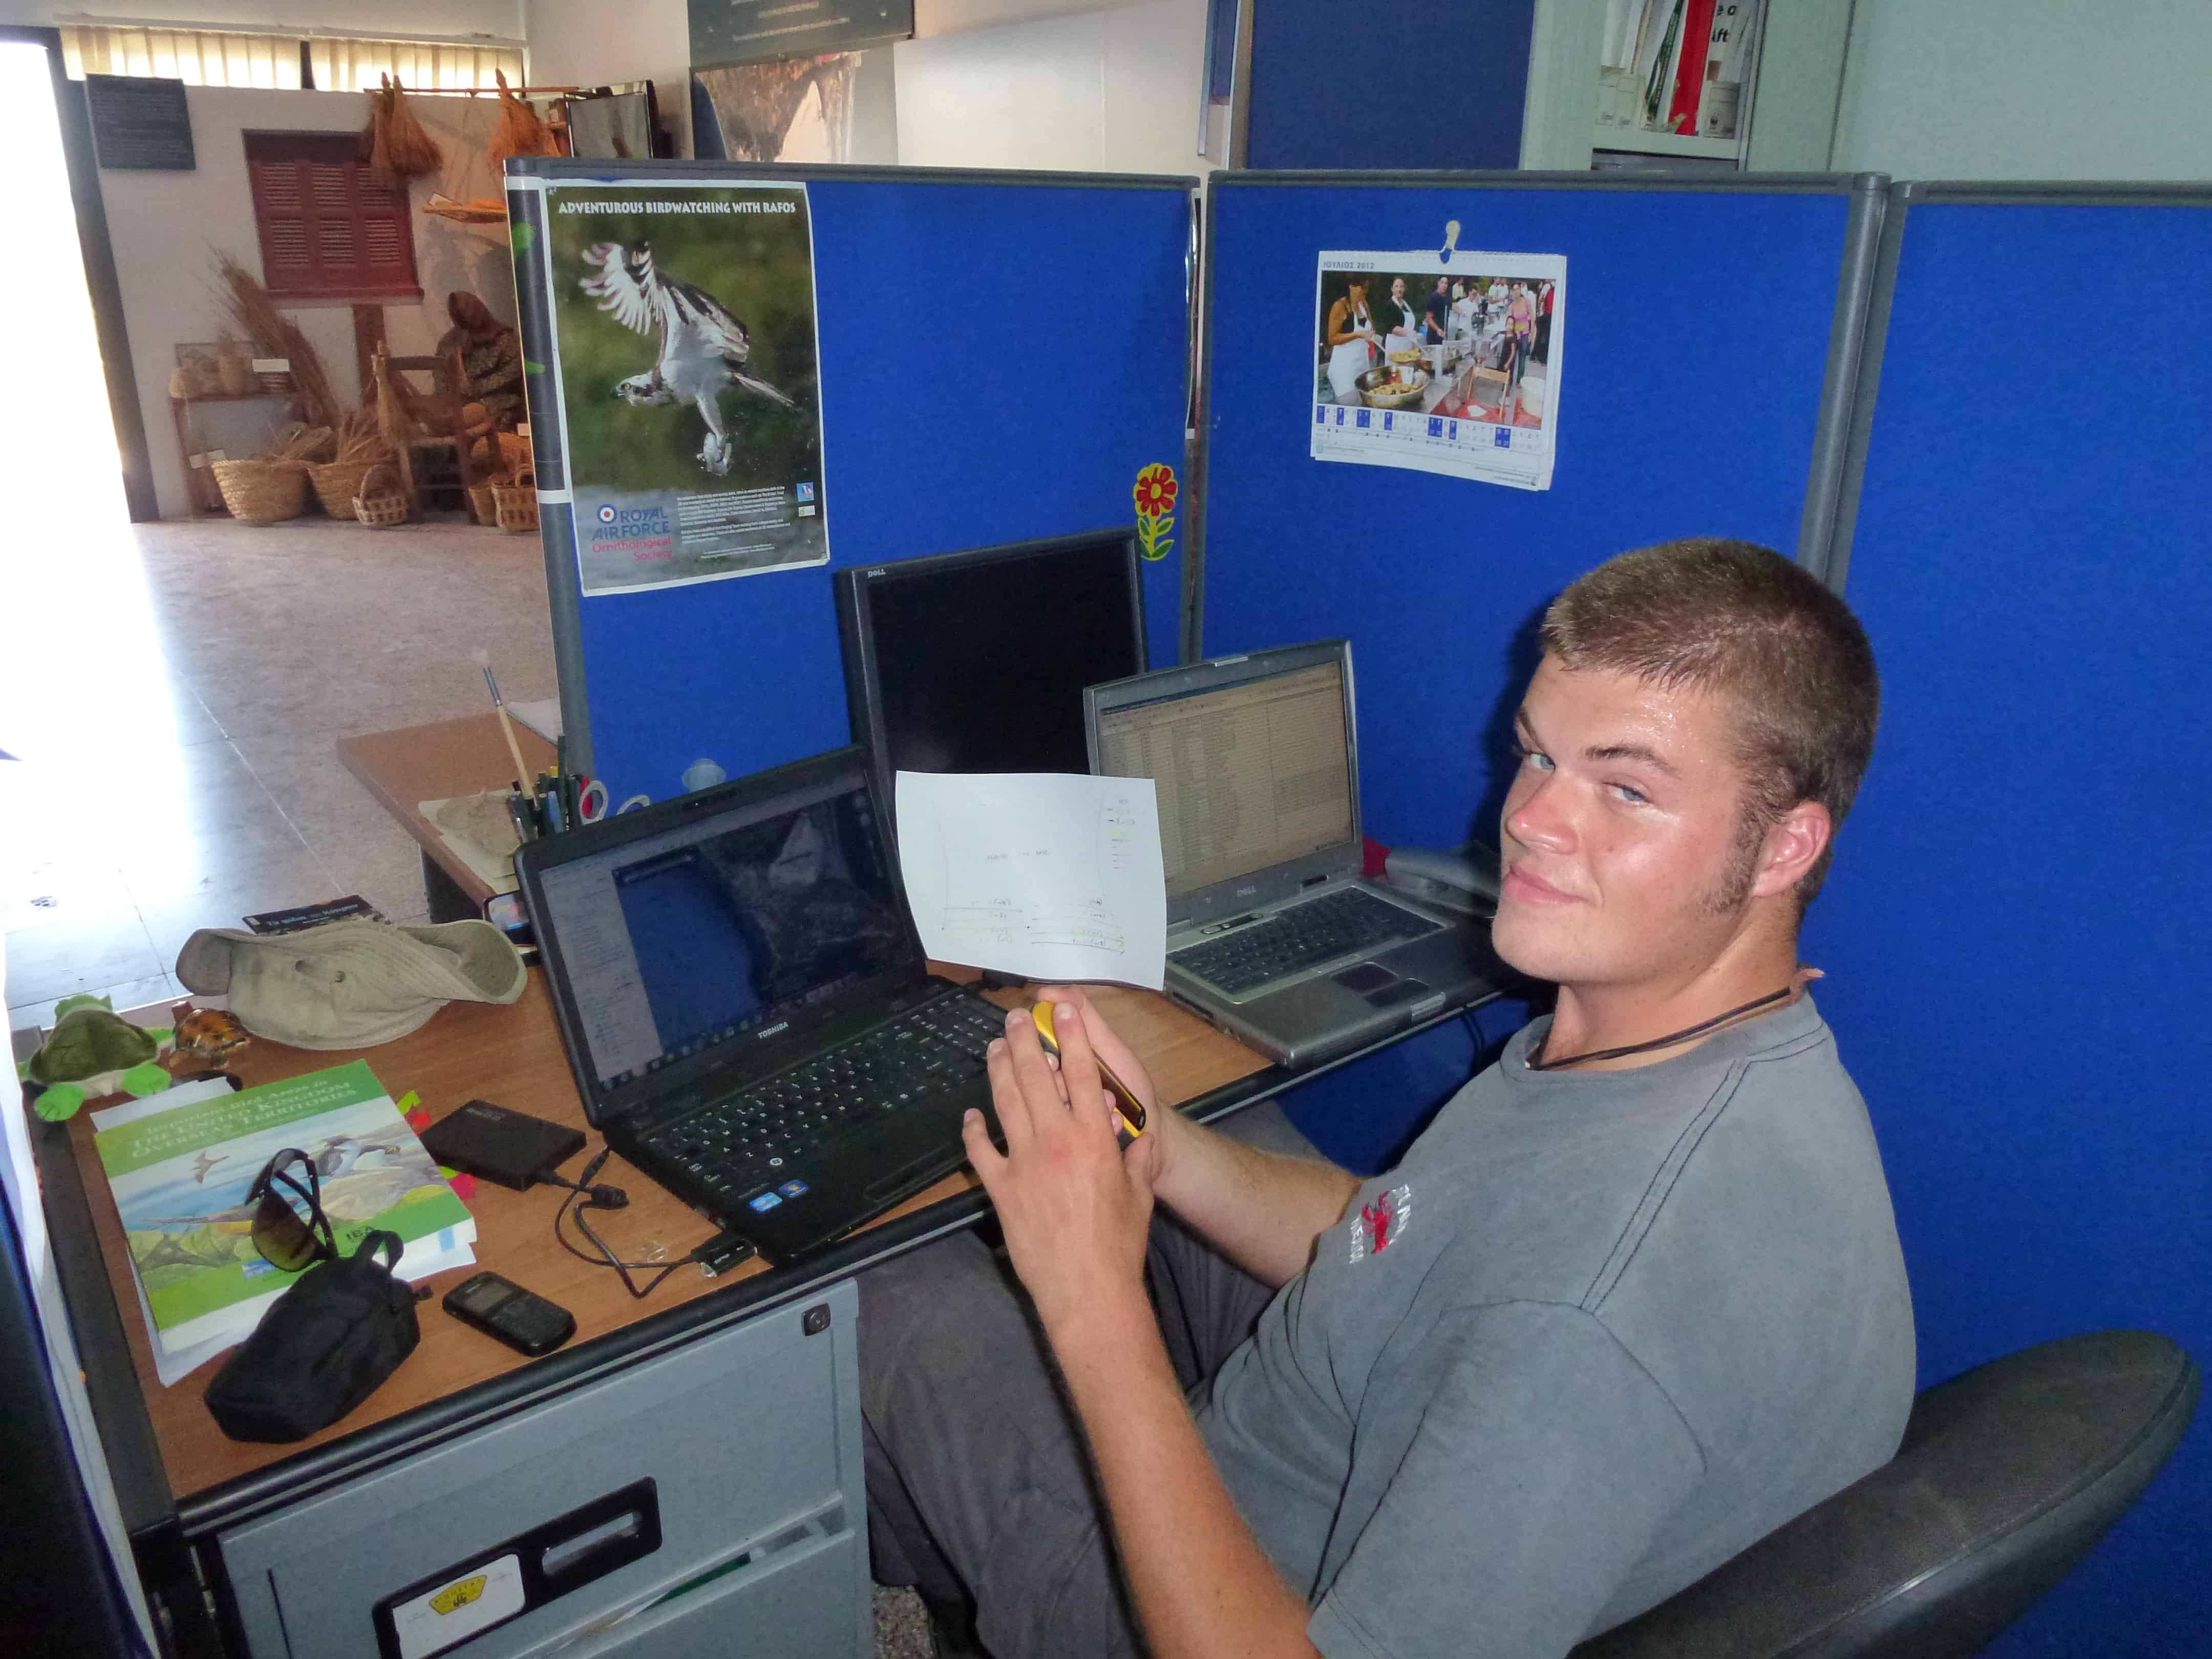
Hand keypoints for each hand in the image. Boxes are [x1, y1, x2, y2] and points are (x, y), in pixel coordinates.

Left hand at [964, 996, 1155, 1333]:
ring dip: (998, 1070)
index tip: (1064, 1009)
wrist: (1087, 1289)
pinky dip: (973, 1130)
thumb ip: (1138, 1160)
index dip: (1072, 1036)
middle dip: (1023, 1040)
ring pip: (1005, 1102)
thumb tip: (1141, 1139)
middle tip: (1016, 1017)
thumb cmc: (1119, 1244)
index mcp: (1093, 1138)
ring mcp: (1023, 1163)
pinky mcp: (1001, 1189)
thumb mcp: (1140, 1194)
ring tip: (994, 1047)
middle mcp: (1055, 1141)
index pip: (1081, 1072)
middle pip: (1034, 1076)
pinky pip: (981, 1151)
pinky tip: (970, 1115)